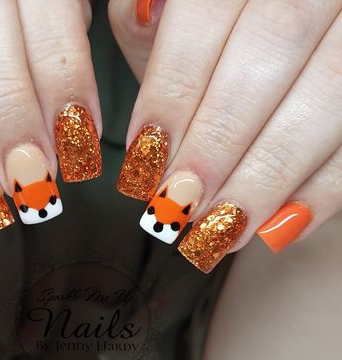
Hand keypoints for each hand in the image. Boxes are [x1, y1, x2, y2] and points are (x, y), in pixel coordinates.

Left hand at [110, 0, 341, 271]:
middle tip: (178, 202)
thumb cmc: (227, 44)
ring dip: (267, 173)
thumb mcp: (181, 21)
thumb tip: (144, 18)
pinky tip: (279, 228)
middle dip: (217, 138)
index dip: (171, 88)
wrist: (296, 56)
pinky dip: (326, 189)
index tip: (144, 155)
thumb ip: (152, 22)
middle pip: (272, 45)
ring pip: (329, 89)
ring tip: (220, 229)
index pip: (206, 9)